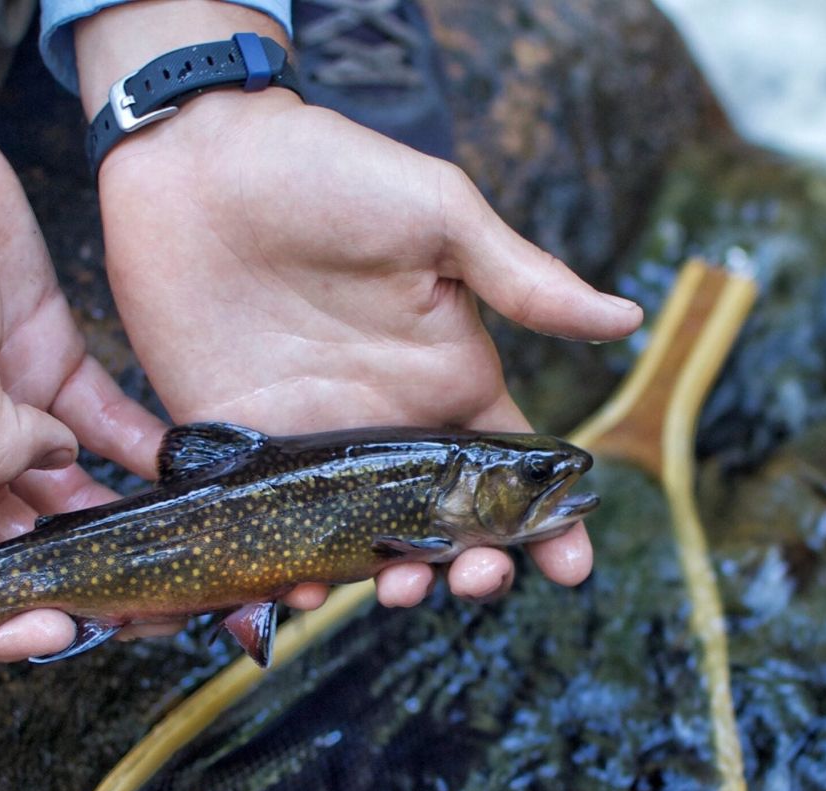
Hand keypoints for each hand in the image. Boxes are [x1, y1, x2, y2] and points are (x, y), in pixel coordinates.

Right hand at [0, 92, 167, 659]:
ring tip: (188, 549)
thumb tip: (44, 480)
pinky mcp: (57, 362)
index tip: (56, 633)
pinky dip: (147, 453)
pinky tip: (193, 474)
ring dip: (125, 523)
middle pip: (27, 542)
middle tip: (159, 599)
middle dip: (85, 577)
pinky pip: (110, 425)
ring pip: (76, 491)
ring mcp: (16, 406)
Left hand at [76, 3, 641, 612]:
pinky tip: (299, 595)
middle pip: (445, 526)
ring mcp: (314, 444)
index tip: (573, 570)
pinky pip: (269, 533)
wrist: (198, 160)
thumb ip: (523, 279)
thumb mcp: (438, 216)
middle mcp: (388, 423)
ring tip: (399, 589)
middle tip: (475, 578)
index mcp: (447, 376)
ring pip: (362, 546)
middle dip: (474, 568)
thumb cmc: (328, 172)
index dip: (548, 524)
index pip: (512, 469)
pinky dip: (285, 577)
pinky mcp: (239, 450)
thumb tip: (627, 318)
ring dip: (387, 584)